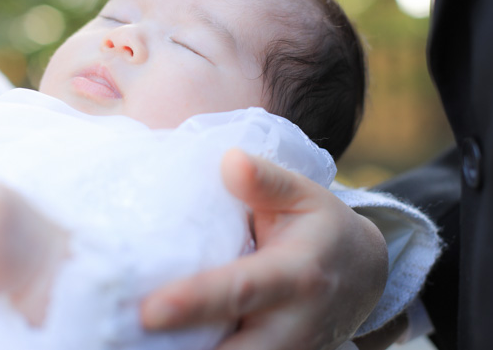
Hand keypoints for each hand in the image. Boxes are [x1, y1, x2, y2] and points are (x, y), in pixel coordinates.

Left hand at [140, 149, 388, 349]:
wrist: (363, 276)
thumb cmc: (321, 227)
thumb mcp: (304, 195)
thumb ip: (266, 180)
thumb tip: (228, 160)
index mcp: (296, 275)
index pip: (240, 291)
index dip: (195, 302)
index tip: (149, 311)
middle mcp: (292, 325)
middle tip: (128, 341)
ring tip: (131, 344)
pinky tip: (161, 346)